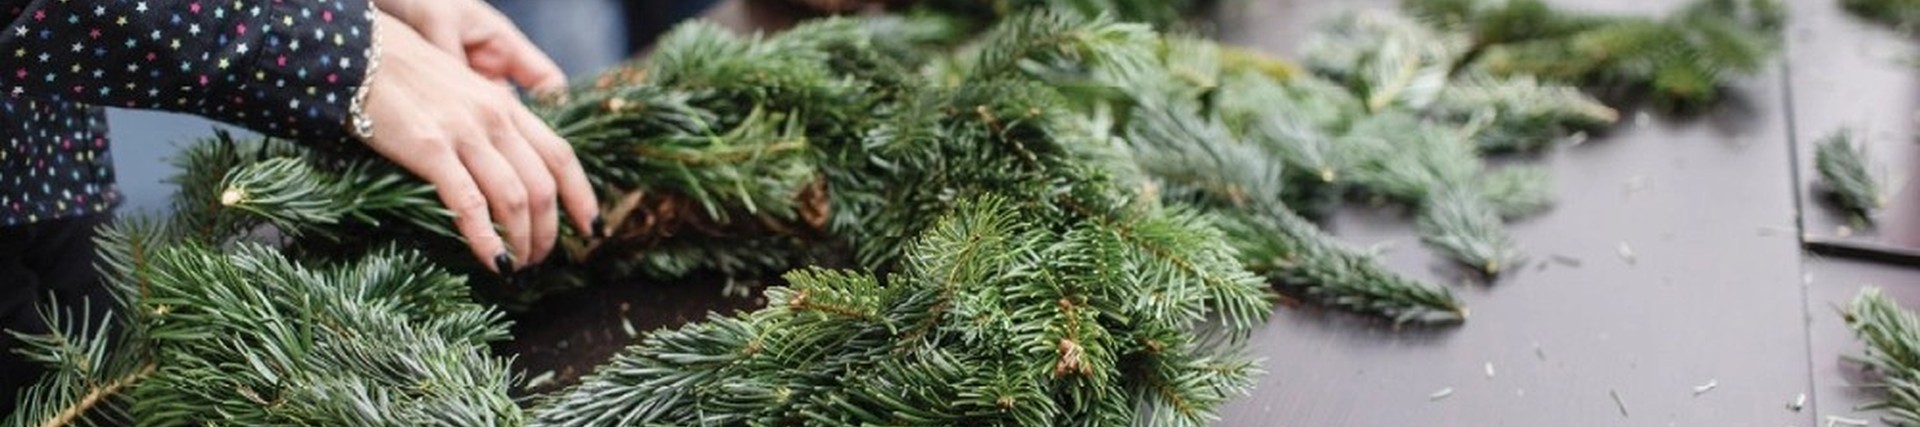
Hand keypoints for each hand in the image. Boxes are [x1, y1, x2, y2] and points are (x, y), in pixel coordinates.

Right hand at [362, 11, 597, 272]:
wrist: (359, 54)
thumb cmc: (407, 78)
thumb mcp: (464, 92)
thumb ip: (489, 122)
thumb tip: (509, 164)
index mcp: (506, 107)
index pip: (561, 156)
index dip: (581, 196)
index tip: (590, 228)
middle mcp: (495, 119)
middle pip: (543, 186)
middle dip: (548, 231)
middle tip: (540, 259)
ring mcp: (465, 133)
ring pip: (515, 198)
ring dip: (522, 241)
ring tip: (517, 266)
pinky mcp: (429, 149)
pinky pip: (469, 203)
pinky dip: (486, 238)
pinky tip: (493, 260)